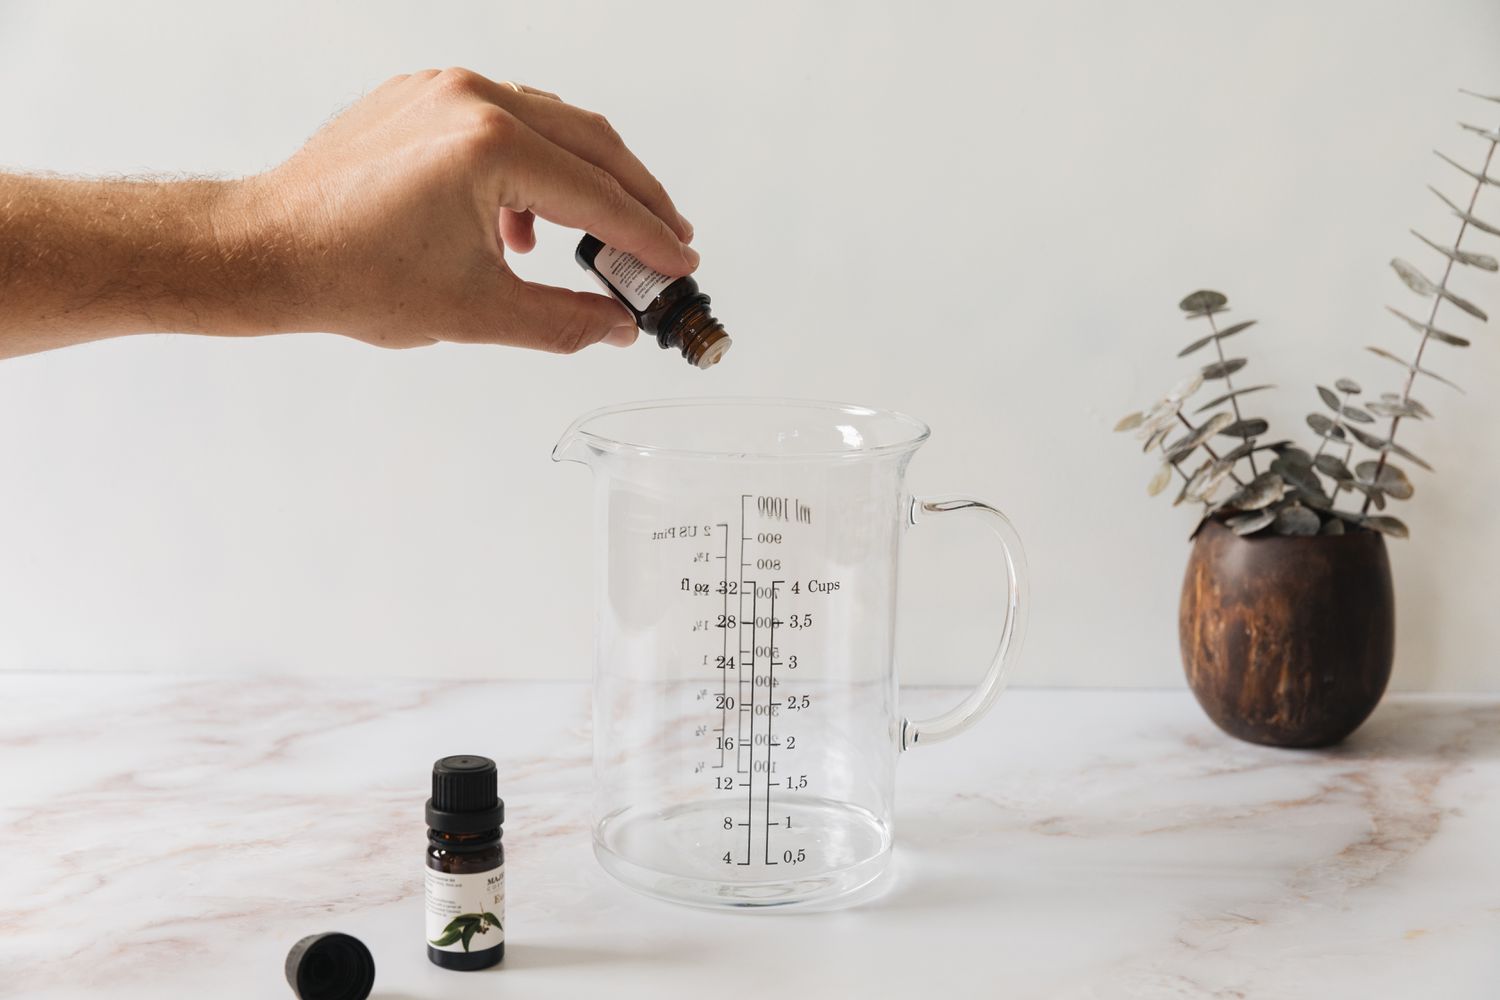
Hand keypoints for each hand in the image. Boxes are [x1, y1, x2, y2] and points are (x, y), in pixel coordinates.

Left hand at [235, 68, 696, 352]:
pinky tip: (526, 222)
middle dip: (636, 196)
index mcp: (490, 146)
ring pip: (553, 124)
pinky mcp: (423, 95)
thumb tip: (618, 326)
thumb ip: (564, 320)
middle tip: (667, 240)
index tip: (679, 263)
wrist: (267, 249)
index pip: (598, 197)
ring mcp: (445, 89)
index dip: (648, 238)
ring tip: (604, 236)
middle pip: (591, 143)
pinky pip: (505, 117)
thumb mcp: (477, 314)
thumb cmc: (352, 276)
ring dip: (587, 179)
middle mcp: (472, 99)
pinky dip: (535, 164)